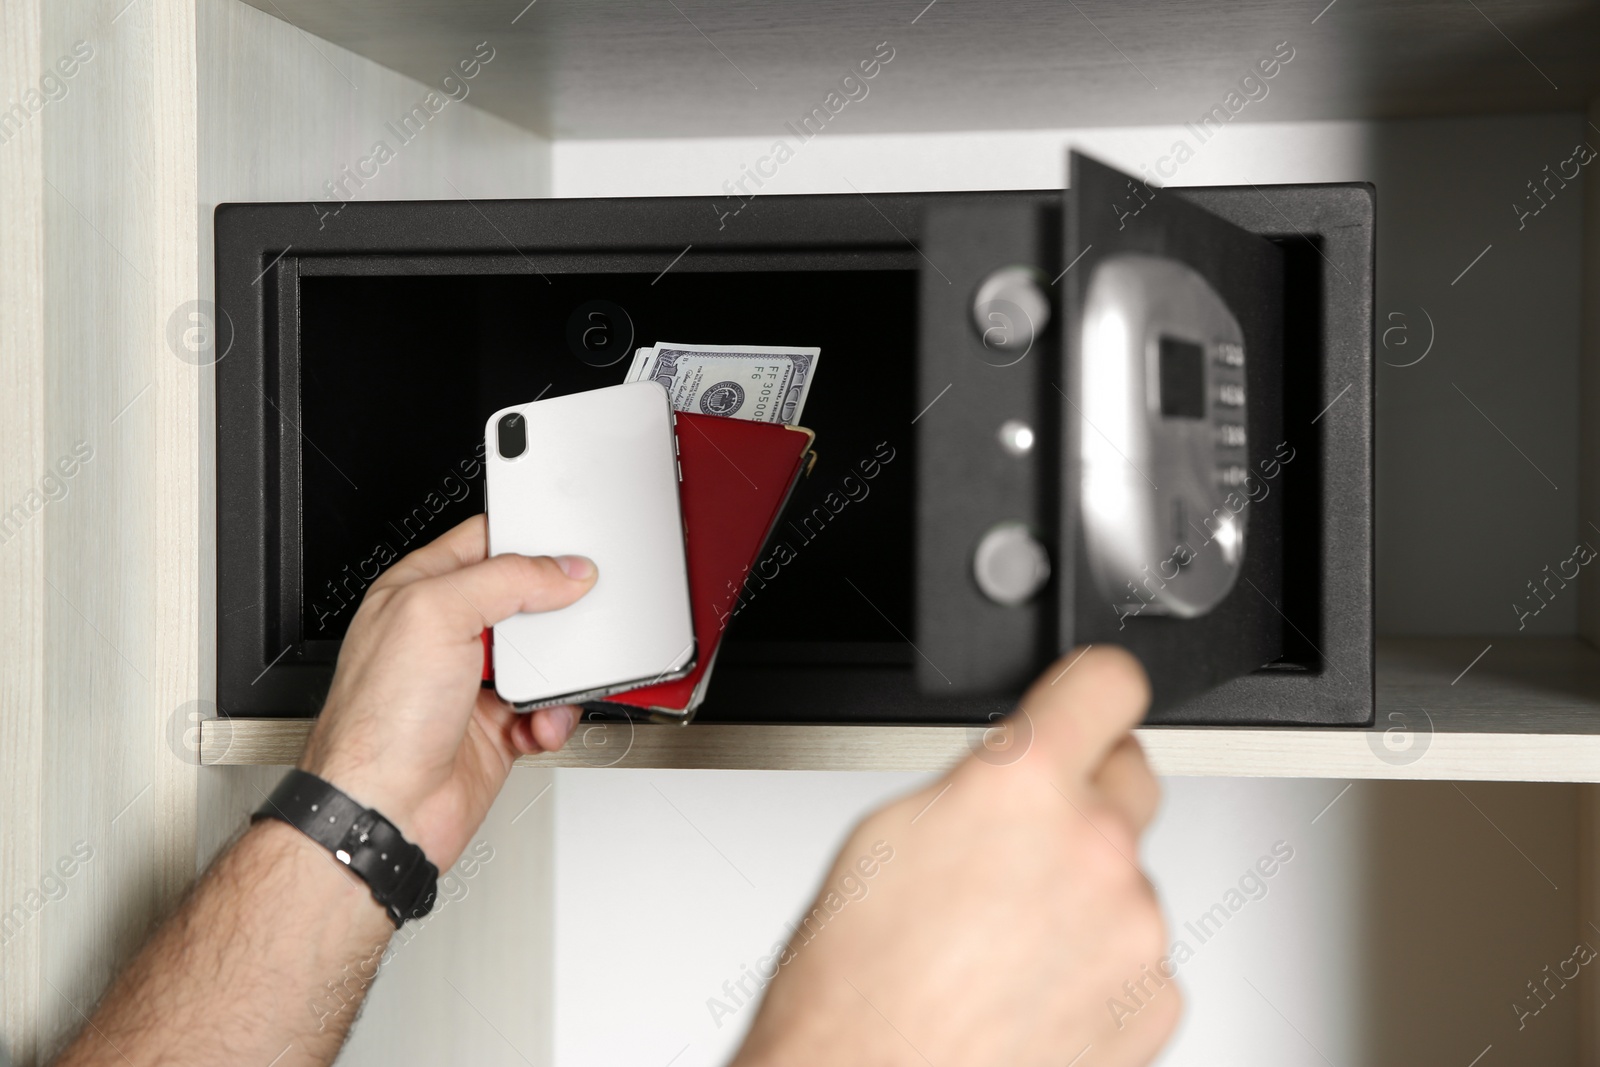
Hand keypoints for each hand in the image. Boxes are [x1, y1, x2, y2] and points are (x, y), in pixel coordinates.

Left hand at [297, 514, 596, 868]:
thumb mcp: (437, 614)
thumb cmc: (378, 722)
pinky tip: (536, 725)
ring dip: (557, 674)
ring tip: (548, 687)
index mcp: (418, 592)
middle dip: (553, 614)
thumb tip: (562, 571)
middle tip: (571, 619)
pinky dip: (552, 717)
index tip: (565, 551)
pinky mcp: (495, 726)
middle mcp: (443, 635)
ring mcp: (470, 683)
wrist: (385, 811)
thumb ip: (507, 579)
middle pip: (522, 602)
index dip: (526, 542)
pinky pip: (546, 709)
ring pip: (541, 658)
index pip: (483, 543)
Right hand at [732, 646, 1176, 1066]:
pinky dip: (1097, 964)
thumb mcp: (886, 835)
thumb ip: (978, 781)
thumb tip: (1015, 768)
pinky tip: (1030, 987)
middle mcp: (1095, 848)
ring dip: (1084, 892)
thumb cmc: (857, 989)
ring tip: (1002, 944)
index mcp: (1023, 786)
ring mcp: (1135, 930)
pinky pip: (1139, 953)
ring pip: (1127, 874)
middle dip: (1082, 797)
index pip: (1109, 682)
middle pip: (1130, 776)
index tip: (1091, 703)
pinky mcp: (1155, 1001)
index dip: (1092, 692)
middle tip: (1017, 849)